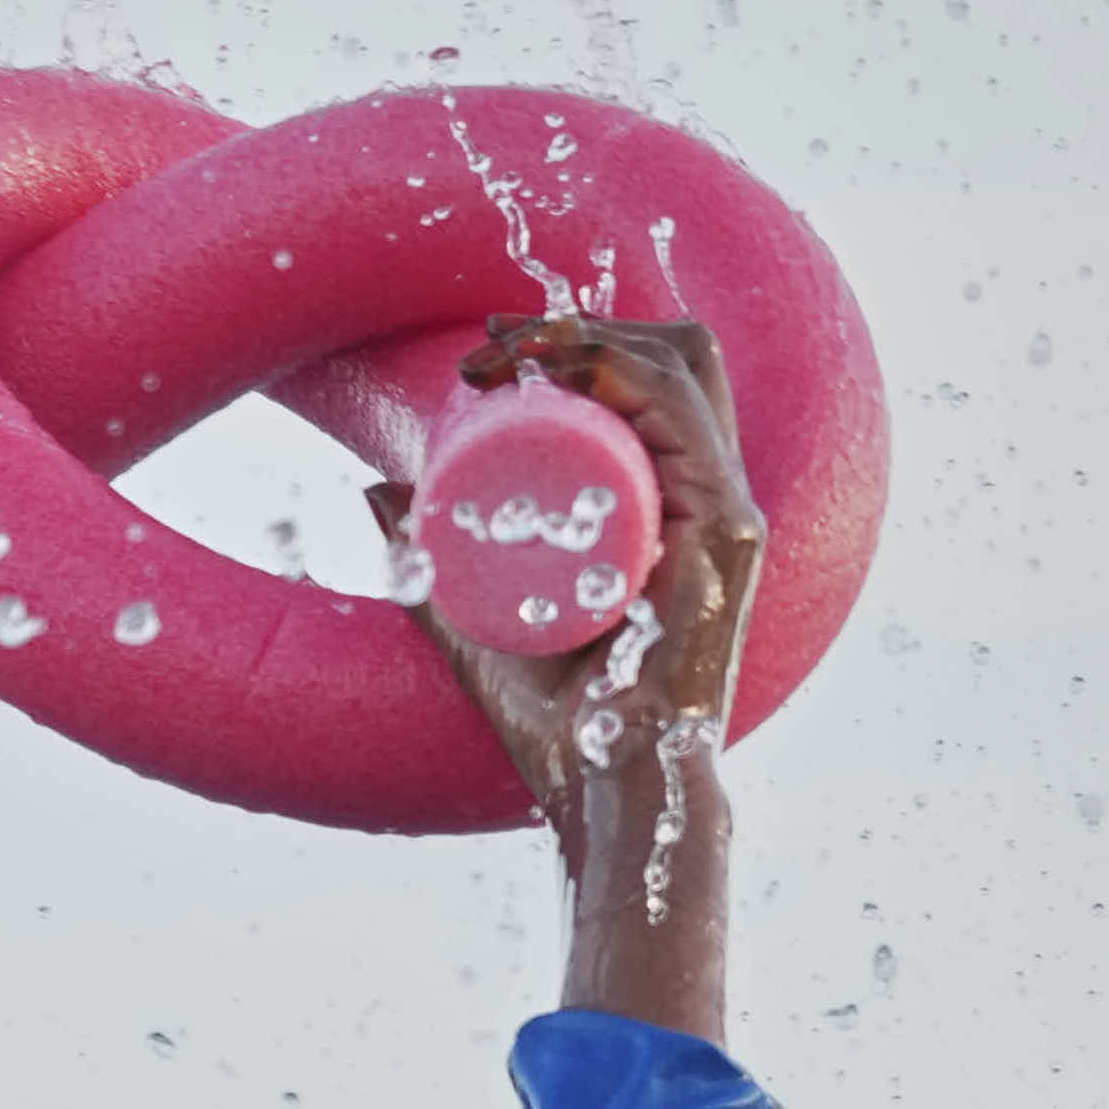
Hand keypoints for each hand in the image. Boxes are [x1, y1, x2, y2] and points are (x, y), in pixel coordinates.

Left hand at [403, 314, 759, 1040]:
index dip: (574, 338)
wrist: (604, 787)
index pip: (651, 380)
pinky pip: (689, 418)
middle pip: (674, 354)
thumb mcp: (474, 617)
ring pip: (681, 364)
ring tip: (509, 351)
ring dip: (590, 332)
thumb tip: (379, 493)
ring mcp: (727, 513)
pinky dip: (626, 370)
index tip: (486, 352)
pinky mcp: (729, 535)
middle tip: (493, 344)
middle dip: (582, 321)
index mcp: (678, 504)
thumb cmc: (559, 722)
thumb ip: (430, 564)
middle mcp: (713, 498)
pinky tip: (565, 365)